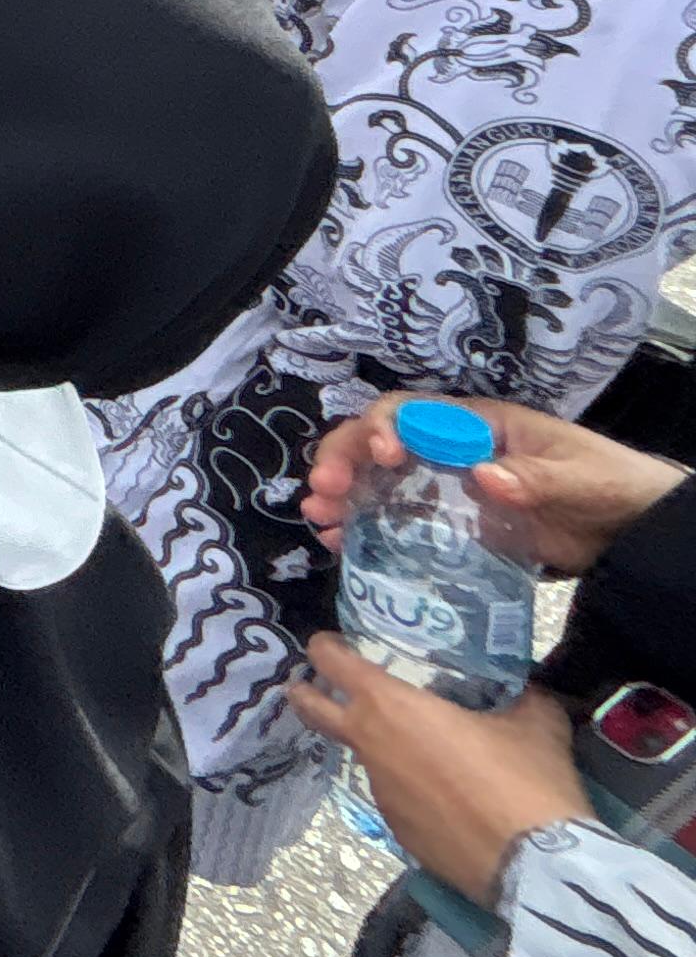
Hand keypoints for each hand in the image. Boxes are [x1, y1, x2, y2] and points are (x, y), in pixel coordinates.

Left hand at [288, 640, 586, 904]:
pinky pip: (399, 800)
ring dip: (385, 751)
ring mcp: (379, 794)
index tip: (328, 645)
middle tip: (312, 686)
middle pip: (314, 711)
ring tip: (429, 754)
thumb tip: (533, 694)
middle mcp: (371, 746)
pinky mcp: (398, 833)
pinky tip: (450, 801)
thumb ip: (525, 700)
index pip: (334, 663)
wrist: (534, 863)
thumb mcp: (536, 725)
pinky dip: (415, 793)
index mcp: (391, 706)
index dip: (326, 648)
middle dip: (306, 694)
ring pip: (368, 760)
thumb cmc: (526, 780)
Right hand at [301, 393, 686, 576]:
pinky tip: (341, 545)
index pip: (414, 412)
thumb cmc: (610, 484)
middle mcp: (451, 450)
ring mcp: (448, 489)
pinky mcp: (452, 527)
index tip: (383, 458)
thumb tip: (485, 476)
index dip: (386, 428)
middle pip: (381, 442)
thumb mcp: (581, 477)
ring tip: (320, 519)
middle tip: (324, 491)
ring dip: (344, 497)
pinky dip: (365, 529)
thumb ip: (537, 477)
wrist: (636, 529)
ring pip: (379, 482)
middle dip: (345, 460)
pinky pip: (398, 522)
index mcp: (478, 424)